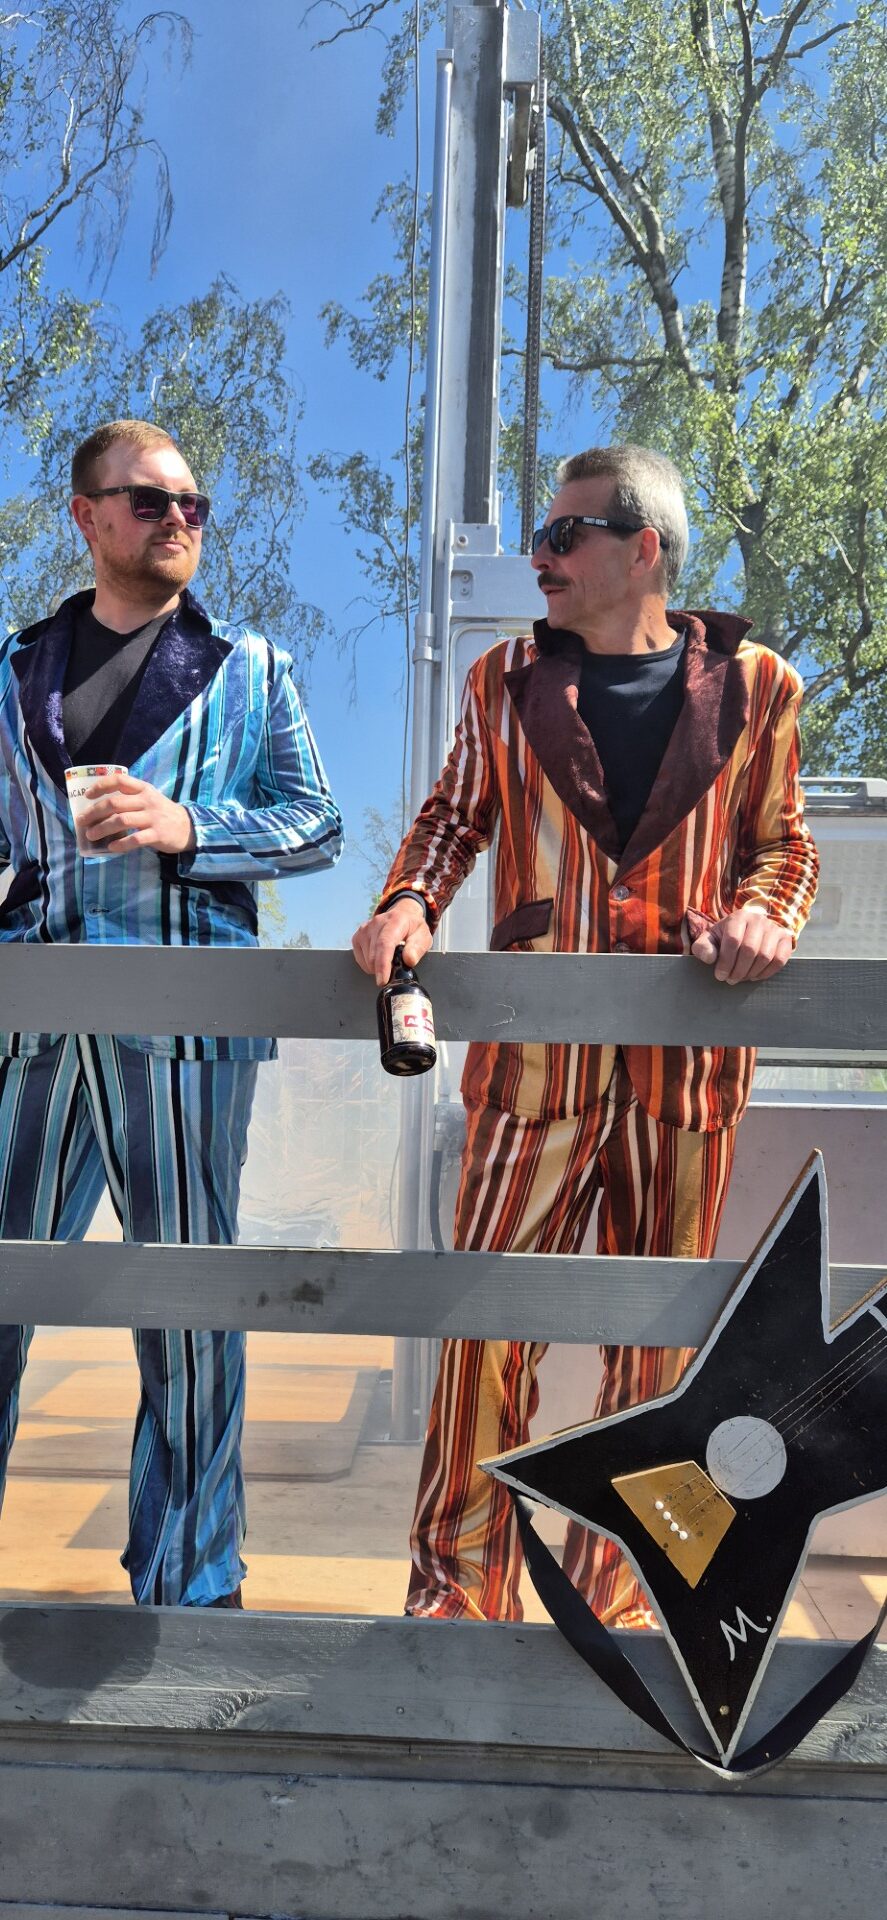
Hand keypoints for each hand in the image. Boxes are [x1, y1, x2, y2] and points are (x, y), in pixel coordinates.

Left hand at [80, 774, 195, 855]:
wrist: (188, 827)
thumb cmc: (162, 813)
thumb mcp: (149, 798)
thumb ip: (130, 799)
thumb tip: (99, 808)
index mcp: (143, 789)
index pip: (119, 780)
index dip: (101, 786)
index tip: (87, 795)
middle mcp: (147, 800)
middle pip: (115, 803)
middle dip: (94, 812)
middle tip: (82, 821)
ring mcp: (153, 818)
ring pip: (122, 820)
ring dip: (102, 828)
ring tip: (91, 835)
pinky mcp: (158, 834)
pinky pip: (135, 839)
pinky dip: (121, 844)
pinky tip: (111, 848)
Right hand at [352, 897, 431, 984]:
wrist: (402, 915)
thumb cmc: (412, 928)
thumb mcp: (424, 936)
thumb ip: (418, 948)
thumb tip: (409, 960)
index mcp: (395, 921)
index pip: (384, 944)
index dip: (382, 964)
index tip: (383, 980)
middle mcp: (377, 923)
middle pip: (373, 956)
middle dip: (383, 970)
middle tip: (396, 968)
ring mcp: (365, 929)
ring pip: (367, 961)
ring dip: (377, 968)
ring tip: (389, 958)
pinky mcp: (357, 937)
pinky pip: (360, 960)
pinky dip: (370, 965)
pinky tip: (379, 957)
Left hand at [691, 905, 792, 984]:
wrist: (749, 929)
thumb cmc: (726, 937)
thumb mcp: (710, 939)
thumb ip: (703, 947)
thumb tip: (710, 958)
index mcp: (738, 917)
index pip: (733, 941)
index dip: (726, 962)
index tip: (720, 976)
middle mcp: (758, 919)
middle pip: (750, 950)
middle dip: (738, 970)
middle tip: (731, 980)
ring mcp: (774, 928)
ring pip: (765, 956)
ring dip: (751, 973)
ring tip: (741, 978)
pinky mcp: (785, 939)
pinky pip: (779, 960)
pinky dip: (766, 973)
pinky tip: (754, 976)